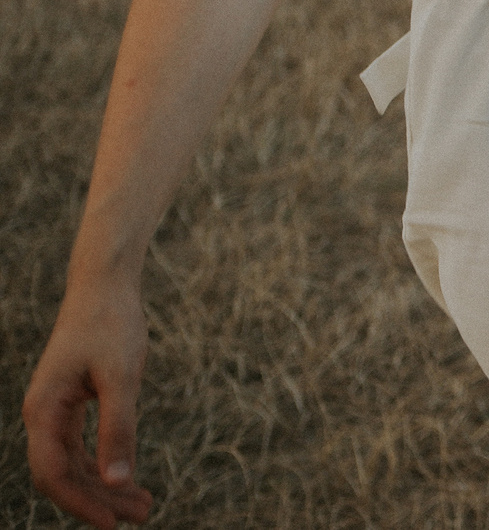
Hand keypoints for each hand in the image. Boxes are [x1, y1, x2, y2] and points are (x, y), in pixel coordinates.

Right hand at [24, 277, 153, 527]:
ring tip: (144, 505)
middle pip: (64, 474)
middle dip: (99, 500)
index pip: (54, 474)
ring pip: (75, 463)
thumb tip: (116, 481)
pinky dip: (104, 463)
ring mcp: (55, 410)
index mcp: (44, 411)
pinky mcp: (71, 403)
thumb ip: (119, 429)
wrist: (105, 285)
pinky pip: (81, 446)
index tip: (112, 524)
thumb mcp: (121, 378)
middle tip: (143, 516)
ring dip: (105, 485)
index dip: (81, 504)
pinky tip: (127, 477)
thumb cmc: (112, 324)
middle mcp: (42, 415)